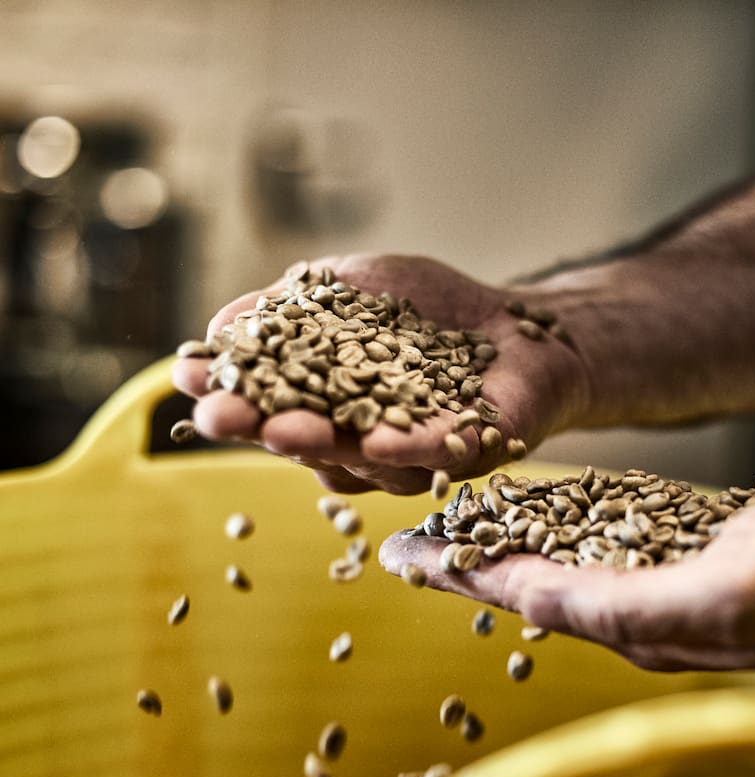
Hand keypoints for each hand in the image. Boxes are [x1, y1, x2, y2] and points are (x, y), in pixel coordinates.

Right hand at [173, 254, 588, 493]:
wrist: (519, 323)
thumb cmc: (427, 307)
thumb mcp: (351, 290)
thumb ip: (291, 308)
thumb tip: (216, 330)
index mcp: (326, 406)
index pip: (268, 403)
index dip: (228, 395)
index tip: (187, 380)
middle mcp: (361, 441)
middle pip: (306, 441)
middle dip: (261, 429)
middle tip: (222, 419)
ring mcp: (414, 453)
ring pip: (363, 460)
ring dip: (326, 445)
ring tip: (291, 430)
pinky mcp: (471, 450)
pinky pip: (435, 455)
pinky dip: (407, 451)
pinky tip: (377, 446)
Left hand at [379, 484, 754, 669]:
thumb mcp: (722, 592)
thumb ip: (622, 604)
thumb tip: (530, 600)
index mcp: (646, 627)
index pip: (528, 598)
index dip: (461, 574)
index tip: (401, 555)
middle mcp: (655, 613)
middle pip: (541, 583)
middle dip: (475, 563)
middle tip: (416, 542)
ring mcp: (683, 584)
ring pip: (577, 563)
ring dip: (519, 544)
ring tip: (472, 524)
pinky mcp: (711, 554)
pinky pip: (624, 543)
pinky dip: (578, 527)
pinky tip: (565, 516)